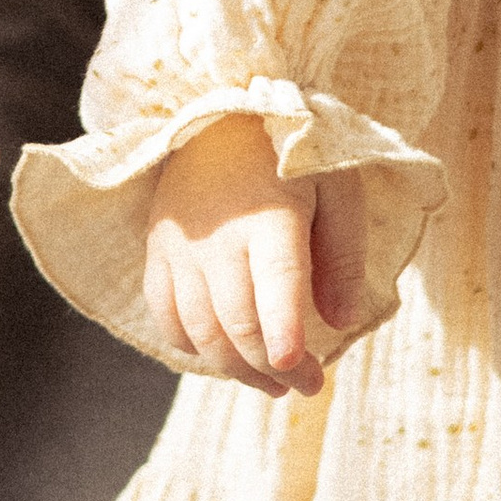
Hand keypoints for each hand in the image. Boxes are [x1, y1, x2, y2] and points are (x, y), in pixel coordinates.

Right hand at [142, 114, 369, 393]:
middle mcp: (219, 235)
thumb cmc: (287, 156)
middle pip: (238, 322)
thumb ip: (342, 257)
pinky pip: (166, 317)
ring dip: (237, 370)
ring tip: (271, 383)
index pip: (276, 282)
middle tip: (307, 385)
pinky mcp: (157, 250)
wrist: (218, 116)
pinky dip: (193, 347)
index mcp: (271, 215)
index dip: (284, 330)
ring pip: (201, 331)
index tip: (298, 369)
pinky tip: (223, 354)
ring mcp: (181, 246)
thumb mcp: (336, 191)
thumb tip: (342, 321)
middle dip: (274, 369)